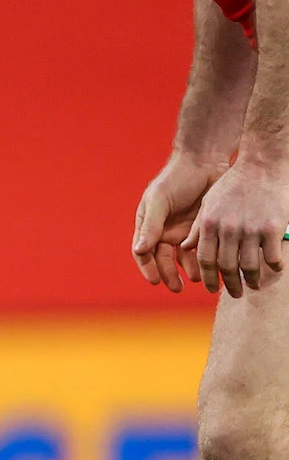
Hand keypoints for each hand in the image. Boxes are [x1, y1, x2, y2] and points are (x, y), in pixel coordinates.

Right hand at [133, 156, 223, 292]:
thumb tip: (140, 250)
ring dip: (189, 270)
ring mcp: (184, 231)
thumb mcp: (159, 200)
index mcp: (148, 225)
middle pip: (163, 260)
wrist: (205, 161)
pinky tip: (212, 267)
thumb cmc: (176, 178)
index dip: (148, 268)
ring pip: (184, 258)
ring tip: (199, 278)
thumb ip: (150, 225)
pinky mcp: (202, 229)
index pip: (143, 252)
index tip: (156, 281)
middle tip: (177, 288)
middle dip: (169, 275)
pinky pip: (202, 249)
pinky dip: (205, 260)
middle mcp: (164, 232)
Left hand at [183, 157, 288, 296]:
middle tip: (235, 294)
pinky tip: (274, 270)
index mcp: (209, 225)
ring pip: (249, 265)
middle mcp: (228, 230)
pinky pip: (272, 255)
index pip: (204, 260)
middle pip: (226, 267)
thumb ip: (198, 228)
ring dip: (251, 280)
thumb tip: (185, 248)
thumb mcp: (208, 204)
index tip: (211, 289)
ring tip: (253, 286)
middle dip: (229, 285)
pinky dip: (273, 266)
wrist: (262, 165)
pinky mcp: (272, 227)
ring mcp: (251, 229)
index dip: (208, 277)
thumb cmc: (233, 185)